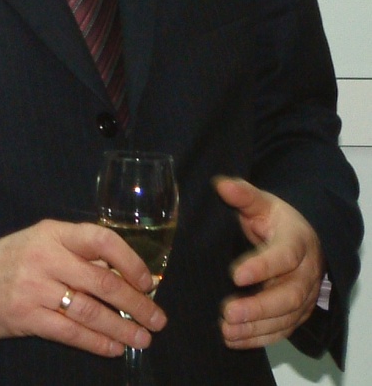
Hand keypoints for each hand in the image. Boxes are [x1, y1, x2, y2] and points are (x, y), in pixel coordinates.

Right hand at [0, 219, 167, 357]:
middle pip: (102, 281)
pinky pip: (70, 332)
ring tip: (142, 339)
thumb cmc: (13, 261)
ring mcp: (34, 288)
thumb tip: (128, 276)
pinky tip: (113, 348)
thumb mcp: (42, 244)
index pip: (100, 239)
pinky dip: (97, 343)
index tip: (148, 281)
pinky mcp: (26, 316)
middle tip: (156, 319)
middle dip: (136, 304)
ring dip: (122, 328)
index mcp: (53, 234)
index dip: (130, 261)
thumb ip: (78, 254)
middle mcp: (45, 257)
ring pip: (90, 311)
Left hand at [215, 177, 324, 348]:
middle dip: (259, 306)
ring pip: (286, 317)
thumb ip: (242, 195)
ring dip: (256, 327)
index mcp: (297, 242)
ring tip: (227, 330)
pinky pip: (282, 329)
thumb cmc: (275, 221)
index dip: (262, 267)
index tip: (235, 274)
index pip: (284, 256)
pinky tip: (234, 340)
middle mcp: (305, 272)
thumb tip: (221, 184)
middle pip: (289, 295)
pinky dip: (260, 338)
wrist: (302, 239)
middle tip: (227, 312)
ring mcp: (304, 295)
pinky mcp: (297, 312)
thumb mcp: (261, 203)